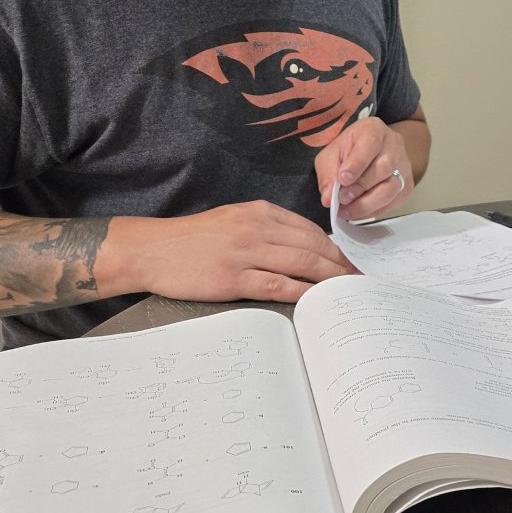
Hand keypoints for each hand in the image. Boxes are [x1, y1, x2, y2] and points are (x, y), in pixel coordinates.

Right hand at [112, 201, 356, 303]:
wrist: (153, 250)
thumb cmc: (193, 239)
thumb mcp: (234, 220)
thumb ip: (266, 229)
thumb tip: (301, 248)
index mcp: (259, 212)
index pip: (309, 229)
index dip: (334, 248)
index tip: (349, 262)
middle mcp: (256, 228)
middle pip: (312, 246)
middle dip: (340, 265)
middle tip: (358, 281)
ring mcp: (245, 252)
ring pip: (301, 264)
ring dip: (329, 279)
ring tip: (346, 292)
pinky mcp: (234, 278)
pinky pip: (278, 285)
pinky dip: (302, 292)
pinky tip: (316, 300)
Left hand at [316, 116, 412, 220]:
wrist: (367, 153)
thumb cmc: (349, 151)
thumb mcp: (331, 154)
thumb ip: (328, 173)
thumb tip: (329, 198)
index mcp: (374, 130)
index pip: (370, 144)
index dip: (357, 164)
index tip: (343, 179)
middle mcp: (394, 145)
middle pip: (384, 168)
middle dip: (360, 187)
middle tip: (342, 199)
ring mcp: (404, 165)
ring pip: (391, 188)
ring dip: (366, 204)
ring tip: (347, 210)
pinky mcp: (407, 185)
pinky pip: (393, 202)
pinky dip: (374, 211)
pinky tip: (359, 212)